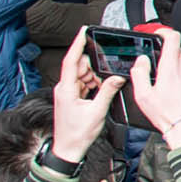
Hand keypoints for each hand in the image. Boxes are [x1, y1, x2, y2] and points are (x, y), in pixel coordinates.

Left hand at [52, 29, 123, 163]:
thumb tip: (117, 77)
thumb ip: (107, 91)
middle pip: (79, 67)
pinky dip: (92, 84)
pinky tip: (99, 91)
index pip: (71, 60)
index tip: (84, 31)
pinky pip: (83, 84)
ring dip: (94, 77)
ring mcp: (66, 93)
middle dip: (93, 67)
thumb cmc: (77, 134)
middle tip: (104, 75)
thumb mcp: (97, 111)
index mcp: (66, 89)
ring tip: (102, 88)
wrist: (68, 150)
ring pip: (82, 75)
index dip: (77, 44)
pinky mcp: (71, 98)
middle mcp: (63, 89)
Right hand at [127, 26, 180, 143]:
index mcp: (171, 67)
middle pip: (177, 53)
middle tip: (161, 74)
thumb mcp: (143, 96)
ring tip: (174, 90)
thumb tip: (142, 61)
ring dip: (179, 71)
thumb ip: (139, 73)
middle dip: (168, 59)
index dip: (165, 31)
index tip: (160, 34)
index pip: (172, 37)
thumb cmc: (168, 116)